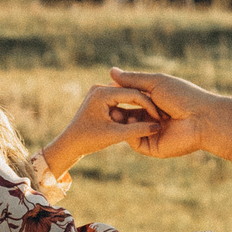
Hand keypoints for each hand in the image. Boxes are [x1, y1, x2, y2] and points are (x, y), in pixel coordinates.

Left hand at [38, 83, 172, 178]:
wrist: (69, 143)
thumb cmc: (89, 140)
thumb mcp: (115, 135)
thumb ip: (137, 131)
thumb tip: (157, 127)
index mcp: (102, 93)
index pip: (133, 94)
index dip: (149, 105)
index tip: (160, 117)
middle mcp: (100, 88)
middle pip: (131, 92)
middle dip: (146, 103)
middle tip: (162, 114)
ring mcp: (100, 91)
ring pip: (127, 95)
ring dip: (140, 105)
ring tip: (155, 116)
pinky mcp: (101, 97)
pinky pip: (122, 99)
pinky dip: (132, 107)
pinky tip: (145, 115)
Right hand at [105, 67, 231, 168]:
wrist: (201, 117)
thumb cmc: (182, 96)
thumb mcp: (156, 83)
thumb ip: (133, 79)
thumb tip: (110, 71)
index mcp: (154, 103)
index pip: (129, 101)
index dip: (117, 97)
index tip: (104, 92)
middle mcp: (152, 119)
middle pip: (127, 116)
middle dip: (116, 112)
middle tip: (107, 107)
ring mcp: (153, 134)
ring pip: (129, 130)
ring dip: (122, 122)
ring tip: (117, 115)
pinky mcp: (154, 148)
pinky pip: (136, 143)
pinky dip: (131, 134)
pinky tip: (132, 125)